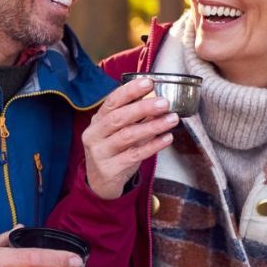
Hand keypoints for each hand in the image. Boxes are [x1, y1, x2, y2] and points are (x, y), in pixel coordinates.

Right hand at [82, 77, 176, 199]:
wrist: (99, 184)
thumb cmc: (113, 152)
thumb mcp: (118, 133)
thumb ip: (134, 119)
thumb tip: (158, 100)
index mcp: (97, 121)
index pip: (112, 101)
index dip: (130, 91)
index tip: (148, 82)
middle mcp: (94, 135)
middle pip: (119, 118)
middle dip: (143, 108)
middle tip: (164, 102)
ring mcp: (100, 153)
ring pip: (127, 136)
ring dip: (152, 126)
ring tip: (172, 119)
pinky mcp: (110, 169)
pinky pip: (134, 155)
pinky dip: (153, 146)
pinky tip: (167, 138)